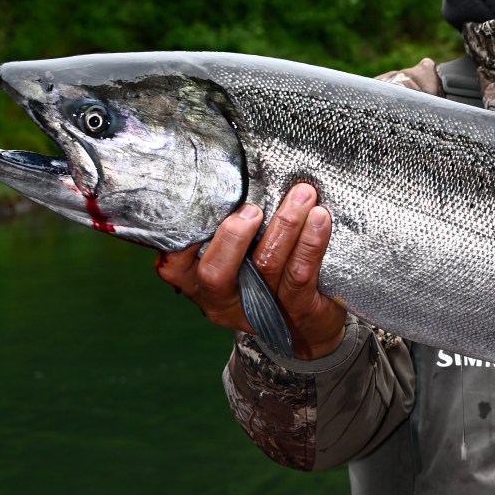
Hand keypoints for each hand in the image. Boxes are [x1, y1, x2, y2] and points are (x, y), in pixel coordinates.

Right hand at [154, 183, 347, 359]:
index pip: (173, 267)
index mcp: (201, 284)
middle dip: (232, 237)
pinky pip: (301, 274)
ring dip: (284, 226)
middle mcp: (224, 301)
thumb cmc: (268, 274)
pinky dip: (310, 242)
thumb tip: (238, 172)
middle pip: (215, 273)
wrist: (311, 323)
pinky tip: (320, 218)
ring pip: (266, 266)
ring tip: (301, 196)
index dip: (178, 240)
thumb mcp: (240, 255)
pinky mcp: (298, 310)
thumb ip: (231, 225)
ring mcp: (261, 309)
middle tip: (252, 209)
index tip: (198, 204)